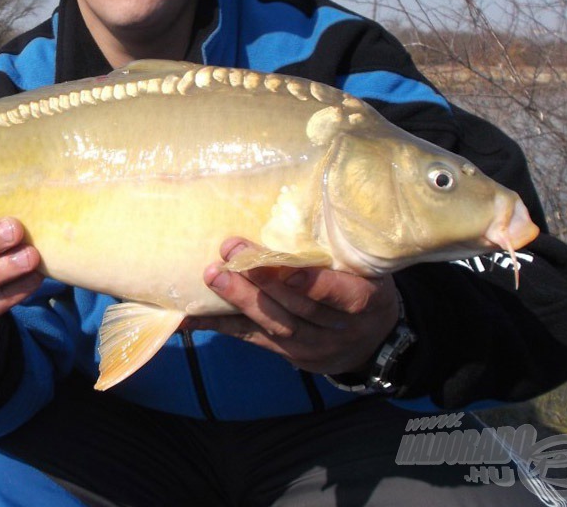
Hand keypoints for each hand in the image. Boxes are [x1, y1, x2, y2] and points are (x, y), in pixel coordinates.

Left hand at [186, 238, 399, 375]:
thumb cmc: (367, 288)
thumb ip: (341, 253)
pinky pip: (253, 338)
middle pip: (299, 306)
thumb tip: (299, 211)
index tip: (289, 268)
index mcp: (367, 302)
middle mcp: (340, 330)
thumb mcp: (371, 270)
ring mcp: (313, 347)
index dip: (316, 284)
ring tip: (214, 275)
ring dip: (241, 299)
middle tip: (233, 251)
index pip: (344, 295)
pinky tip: (191, 317)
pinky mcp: (288, 355)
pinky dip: (221, 326)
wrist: (375, 344)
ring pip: (275, 324)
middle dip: (263, 279)